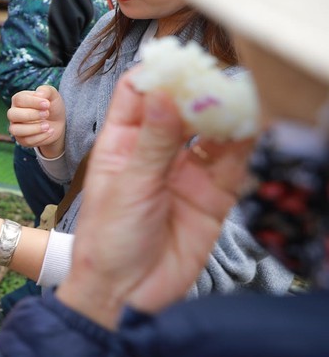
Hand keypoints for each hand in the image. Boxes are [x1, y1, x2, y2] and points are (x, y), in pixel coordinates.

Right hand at [7, 85, 66, 155]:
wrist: (58, 122)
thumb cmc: (52, 106)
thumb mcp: (53, 95)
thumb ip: (46, 90)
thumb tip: (39, 94)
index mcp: (19, 100)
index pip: (19, 99)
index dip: (33, 102)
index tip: (47, 104)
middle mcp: (14, 113)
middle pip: (12, 114)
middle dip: (31, 115)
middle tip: (47, 114)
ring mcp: (16, 127)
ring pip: (15, 130)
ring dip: (33, 128)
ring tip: (47, 126)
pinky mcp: (22, 139)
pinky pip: (26, 141)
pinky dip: (40, 137)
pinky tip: (50, 131)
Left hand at [56, 74, 254, 329]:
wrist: (124, 296)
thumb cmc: (107, 240)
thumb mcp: (127, 185)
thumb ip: (154, 142)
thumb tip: (166, 94)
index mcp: (120, 143)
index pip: (137, 95)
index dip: (156, 75)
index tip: (177, 60)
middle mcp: (155, 152)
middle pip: (180, 107)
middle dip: (197, 89)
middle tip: (216, 75)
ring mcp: (186, 172)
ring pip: (211, 131)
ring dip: (224, 113)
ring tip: (238, 95)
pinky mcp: (214, 196)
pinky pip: (233, 162)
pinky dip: (243, 142)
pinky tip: (249, 125)